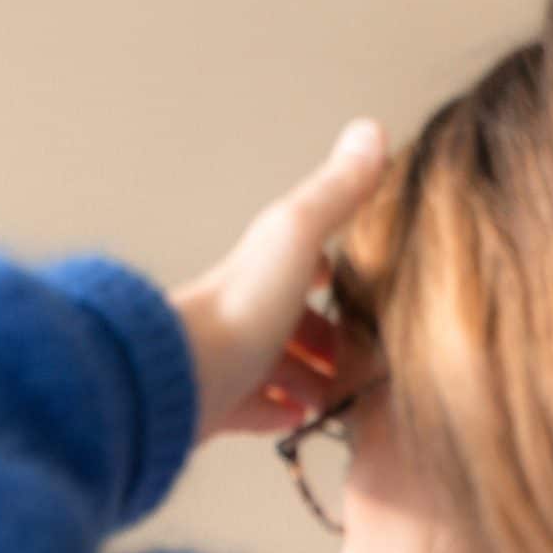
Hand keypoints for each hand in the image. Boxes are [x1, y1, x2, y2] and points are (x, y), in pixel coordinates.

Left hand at [166, 118, 390, 443]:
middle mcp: (240, 312)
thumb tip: (370, 132)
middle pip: (288, 320)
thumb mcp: (297, 234)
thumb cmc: (239, 309)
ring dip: (308, 377)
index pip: (300, 261)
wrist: (181, 380)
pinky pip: (251, 410)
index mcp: (260, 268)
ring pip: (273, 367)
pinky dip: (278, 413)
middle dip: (324, 335)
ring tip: (339, 394)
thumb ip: (335, 191)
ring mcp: (226, 361)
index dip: (330, 270)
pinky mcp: (215, 406)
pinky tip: (299, 421)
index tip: (356, 285)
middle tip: (359, 355)